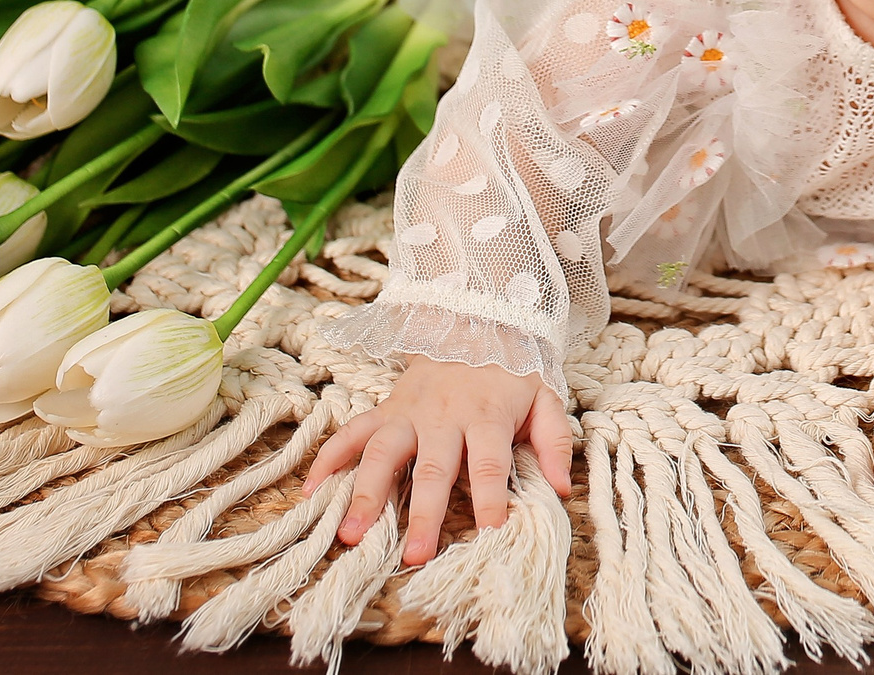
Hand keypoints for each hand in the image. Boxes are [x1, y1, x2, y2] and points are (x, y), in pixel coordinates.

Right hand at [303, 355, 573, 565]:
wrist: (475, 317)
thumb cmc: (512, 370)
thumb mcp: (546, 397)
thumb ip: (554, 442)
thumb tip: (563, 488)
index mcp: (488, 416)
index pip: (490, 463)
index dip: (490, 498)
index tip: (489, 533)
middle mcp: (445, 417)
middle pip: (432, 469)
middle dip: (423, 514)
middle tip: (414, 555)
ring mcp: (410, 412)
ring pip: (383, 453)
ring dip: (366, 494)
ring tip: (351, 534)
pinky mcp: (387, 408)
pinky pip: (353, 432)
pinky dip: (329, 458)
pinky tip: (311, 491)